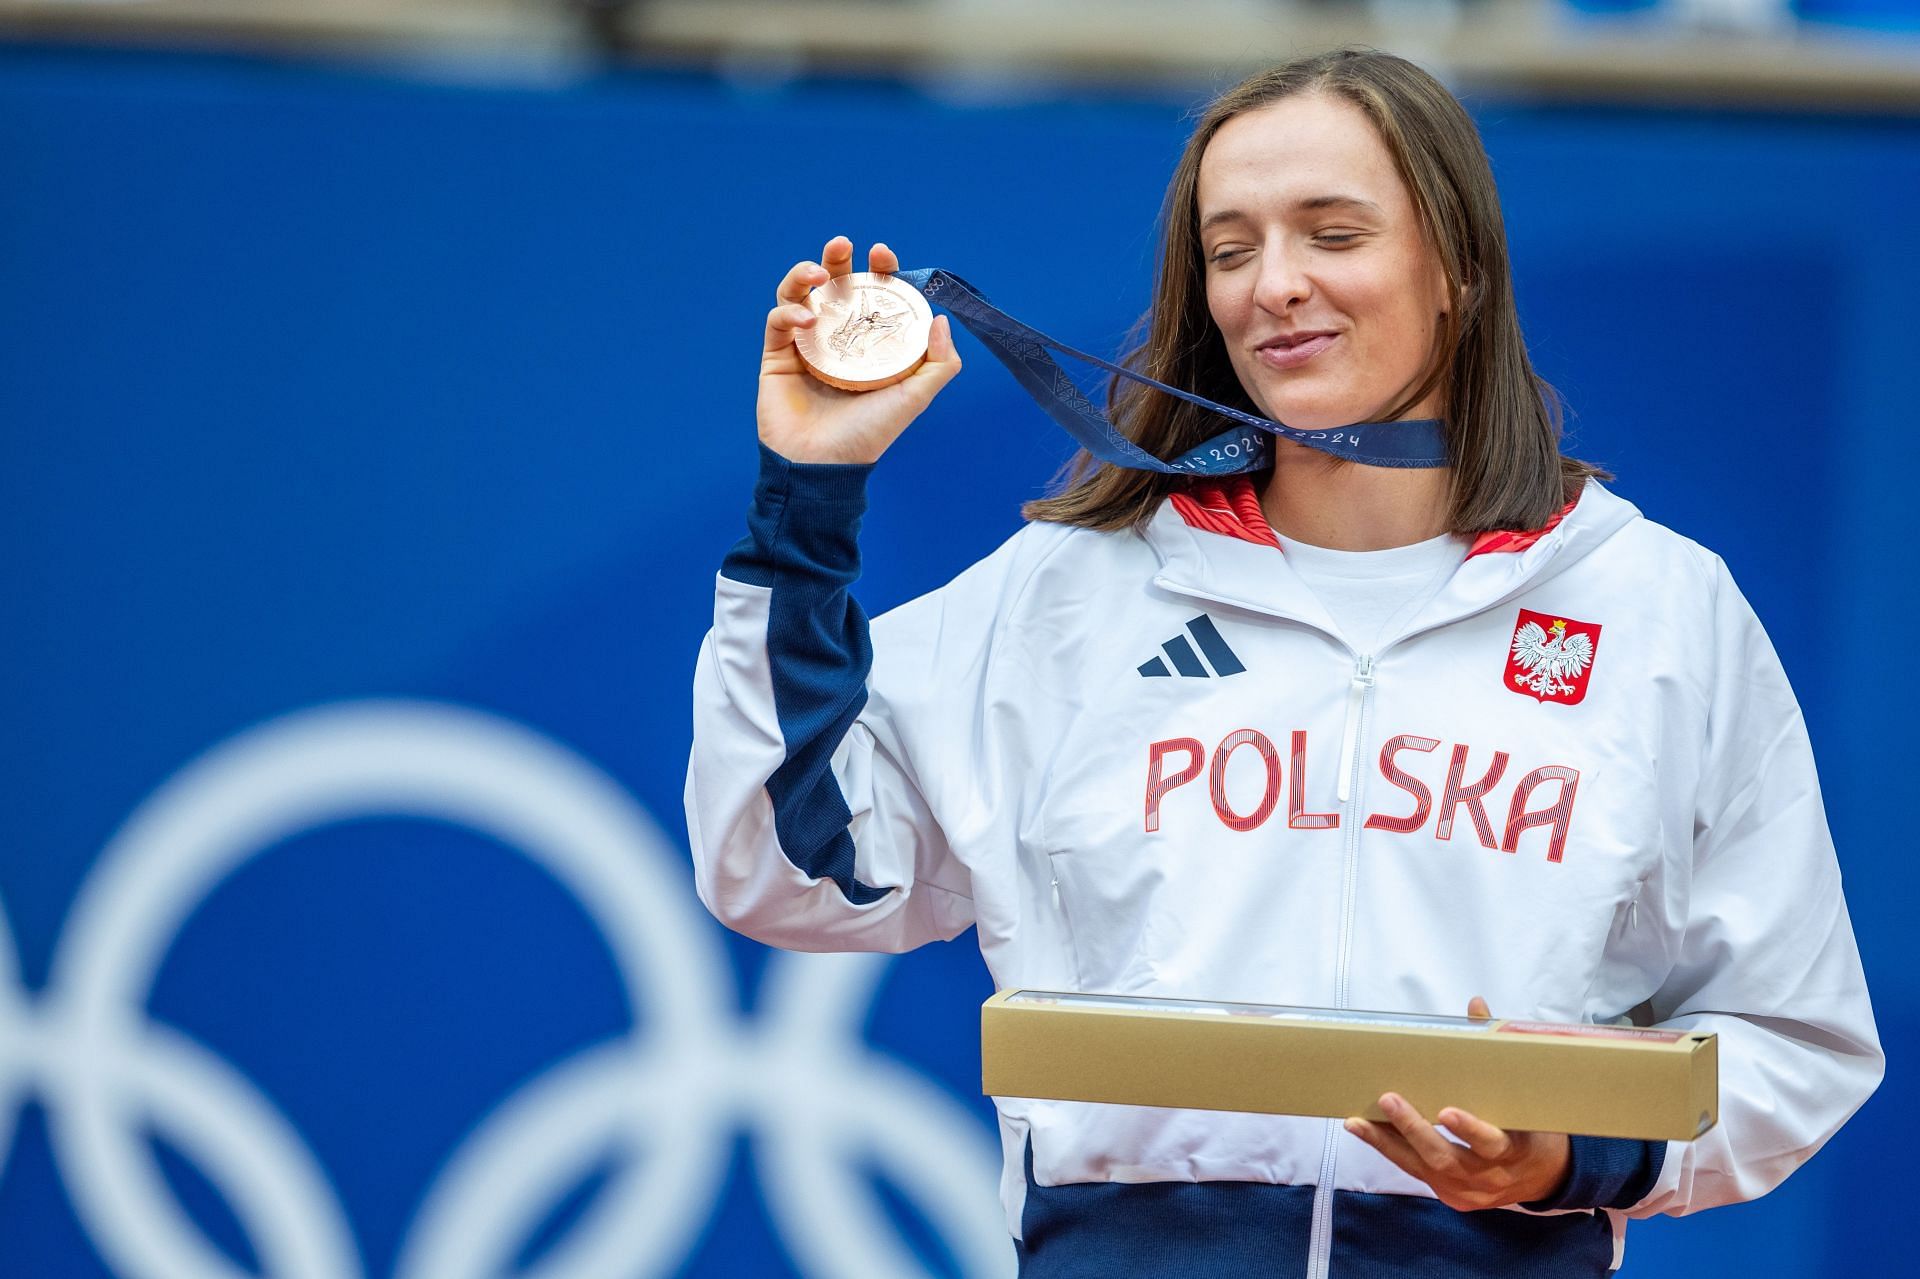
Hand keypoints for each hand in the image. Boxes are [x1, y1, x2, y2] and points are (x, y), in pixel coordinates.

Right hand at [757, 235, 961, 464]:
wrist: (822, 466)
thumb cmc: (869, 435)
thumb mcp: (914, 398)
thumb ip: (938, 364)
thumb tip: (942, 319)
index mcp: (868, 344)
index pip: (872, 296)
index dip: (878, 271)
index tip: (882, 254)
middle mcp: (836, 339)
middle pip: (833, 286)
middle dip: (836, 260)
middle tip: (843, 246)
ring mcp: (805, 346)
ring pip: (798, 295)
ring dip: (803, 275)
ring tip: (817, 273)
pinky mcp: (777, 357)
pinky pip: (777, 321)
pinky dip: (788, 311)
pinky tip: (805, 320)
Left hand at [1341, 996, 1571, 1211]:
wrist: (1543, 1176)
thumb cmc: (1531, 1126)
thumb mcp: (1524, 1095)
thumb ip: (1499, 1051)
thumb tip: (1475, 1005)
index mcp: (1515, 1150)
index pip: (1492, 1143)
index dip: (1471, 1129)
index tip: (1448, 1112)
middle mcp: (1490, 1177)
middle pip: (1446, 1158)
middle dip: (1414, 1130)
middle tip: (1388, 1099)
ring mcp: (1468, 1191)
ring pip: (1424, 1168)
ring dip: (1388, 1144)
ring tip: (1357, 1122)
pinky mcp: (1450, 1196)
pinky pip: (1416, 1173)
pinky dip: (1391, 1151)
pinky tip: (1367, 1132)